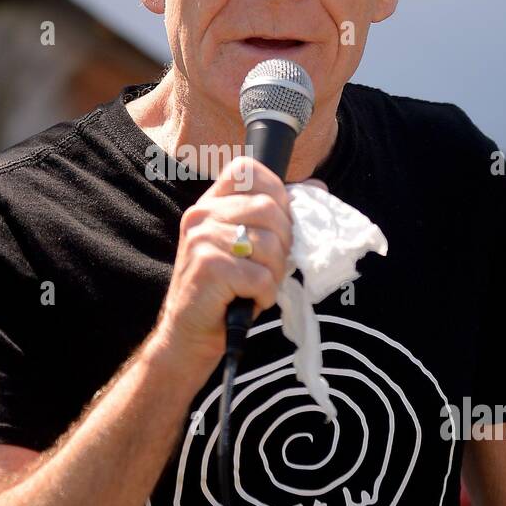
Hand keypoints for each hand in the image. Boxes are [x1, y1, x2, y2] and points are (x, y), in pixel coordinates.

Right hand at [153, 156, 325, 368]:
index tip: (277, 225)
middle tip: (270, 267)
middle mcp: (202, 214)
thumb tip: (317, 188)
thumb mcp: (245, 247)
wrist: (188, 335)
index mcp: (210, 204)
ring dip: (274, 273)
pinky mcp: (209, 266)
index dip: (275, 192)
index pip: (247, 170)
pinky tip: (249, 299)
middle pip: (268, 208)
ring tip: (257, 286)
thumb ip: (273, 217)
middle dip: (283, 242)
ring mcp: (203, 239)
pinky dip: (265, 293)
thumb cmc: (223, 291)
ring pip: (270, 243)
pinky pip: (261, 275)